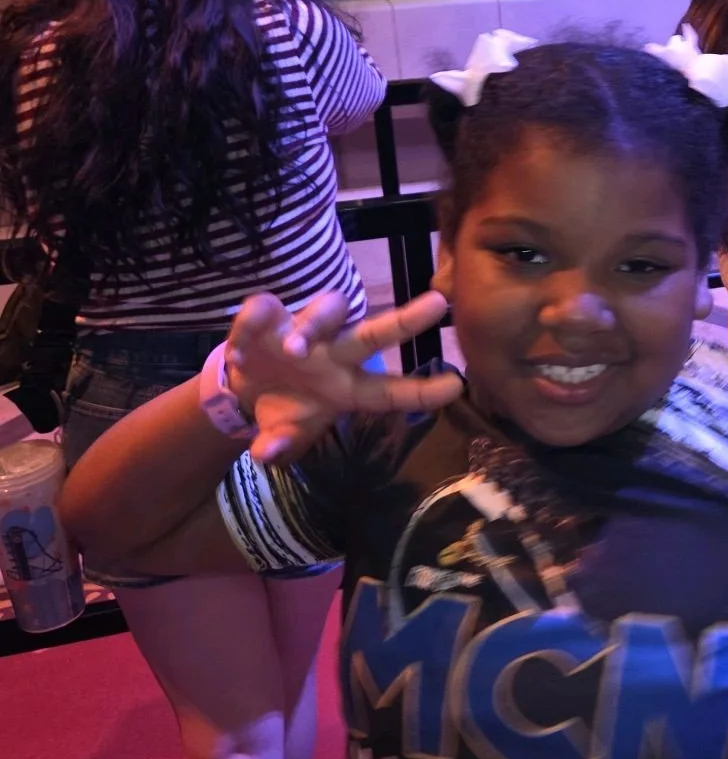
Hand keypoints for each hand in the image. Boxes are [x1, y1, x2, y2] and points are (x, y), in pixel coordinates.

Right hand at [224, 289, 461, 462]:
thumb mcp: (284, 434)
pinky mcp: (268, 317)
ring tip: (292, 350)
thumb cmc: (283, 410)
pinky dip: (251, 328)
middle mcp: (336, 353)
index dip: (422, 391)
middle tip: (438, 306)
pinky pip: (263, 312)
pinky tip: (240, 354)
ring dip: (310, 328)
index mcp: (349, 387)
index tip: (456, 385)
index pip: (392, 391)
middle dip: (407, 320)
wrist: (244, 389)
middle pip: (375, 333)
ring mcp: (304, 330)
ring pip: (325, 311)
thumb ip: (280, 443)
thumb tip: (267, 452)